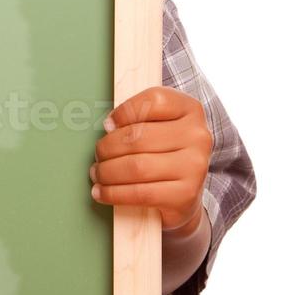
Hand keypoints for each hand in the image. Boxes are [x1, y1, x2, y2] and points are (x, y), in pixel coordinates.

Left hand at [89, 86, 212, 231]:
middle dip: (107, 147)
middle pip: (138, 136)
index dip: (125, 111)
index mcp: (190, 110)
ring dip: (107, 172)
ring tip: (97, 173)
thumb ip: (136, 116)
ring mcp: (195, 166)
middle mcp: (198, 136)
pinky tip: (101, 192)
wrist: (184, 191)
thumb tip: (109, 126)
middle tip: (97, 155)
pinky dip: (114, 193)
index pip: (155, 100)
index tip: (108, 125)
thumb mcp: (156, 124)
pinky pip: (141, 193)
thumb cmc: (162, 150)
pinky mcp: (187, 194)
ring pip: (136, 166)